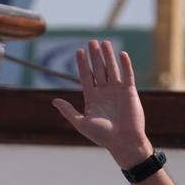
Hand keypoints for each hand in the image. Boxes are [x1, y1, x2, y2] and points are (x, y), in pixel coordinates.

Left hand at [52, 39, 152, 167]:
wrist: (123, 142)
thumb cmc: (102, 136)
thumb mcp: (81, 123)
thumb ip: (68, 111)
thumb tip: (54, 101)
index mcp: (92, 98)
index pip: (86, 77)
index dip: (82, 64)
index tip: (78, 51)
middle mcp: (104, 92)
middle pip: (98, 69)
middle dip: (94, 56)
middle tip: (91, 42)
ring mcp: (117, 91)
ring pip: (112, 69)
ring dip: (108, 56)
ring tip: (103, 43)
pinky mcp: (130, 92)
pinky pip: (128, 75)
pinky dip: (125, 64)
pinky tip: (121, 54)